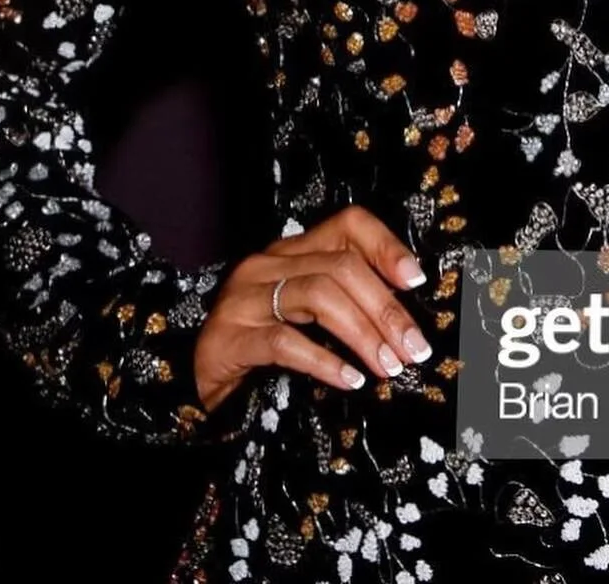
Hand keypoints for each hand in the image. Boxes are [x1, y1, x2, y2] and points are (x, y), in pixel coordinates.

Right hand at [193, 205, 432, 414]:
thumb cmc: (258, 351)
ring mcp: (243, 299)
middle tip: (413, 347)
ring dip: (363, 332)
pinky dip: (324, 360)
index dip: (386, 246)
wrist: (192, 385)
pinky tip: (349, 379)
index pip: (347, 224)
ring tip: (388, 365)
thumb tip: (404, 321)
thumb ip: (344, 305)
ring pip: (319, 295)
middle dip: (386, 308)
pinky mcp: (228, 338)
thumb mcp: (304, 318)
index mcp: (291, 252)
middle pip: (341, 266)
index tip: (416, 281)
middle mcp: (267, 265)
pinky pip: (284, 341)